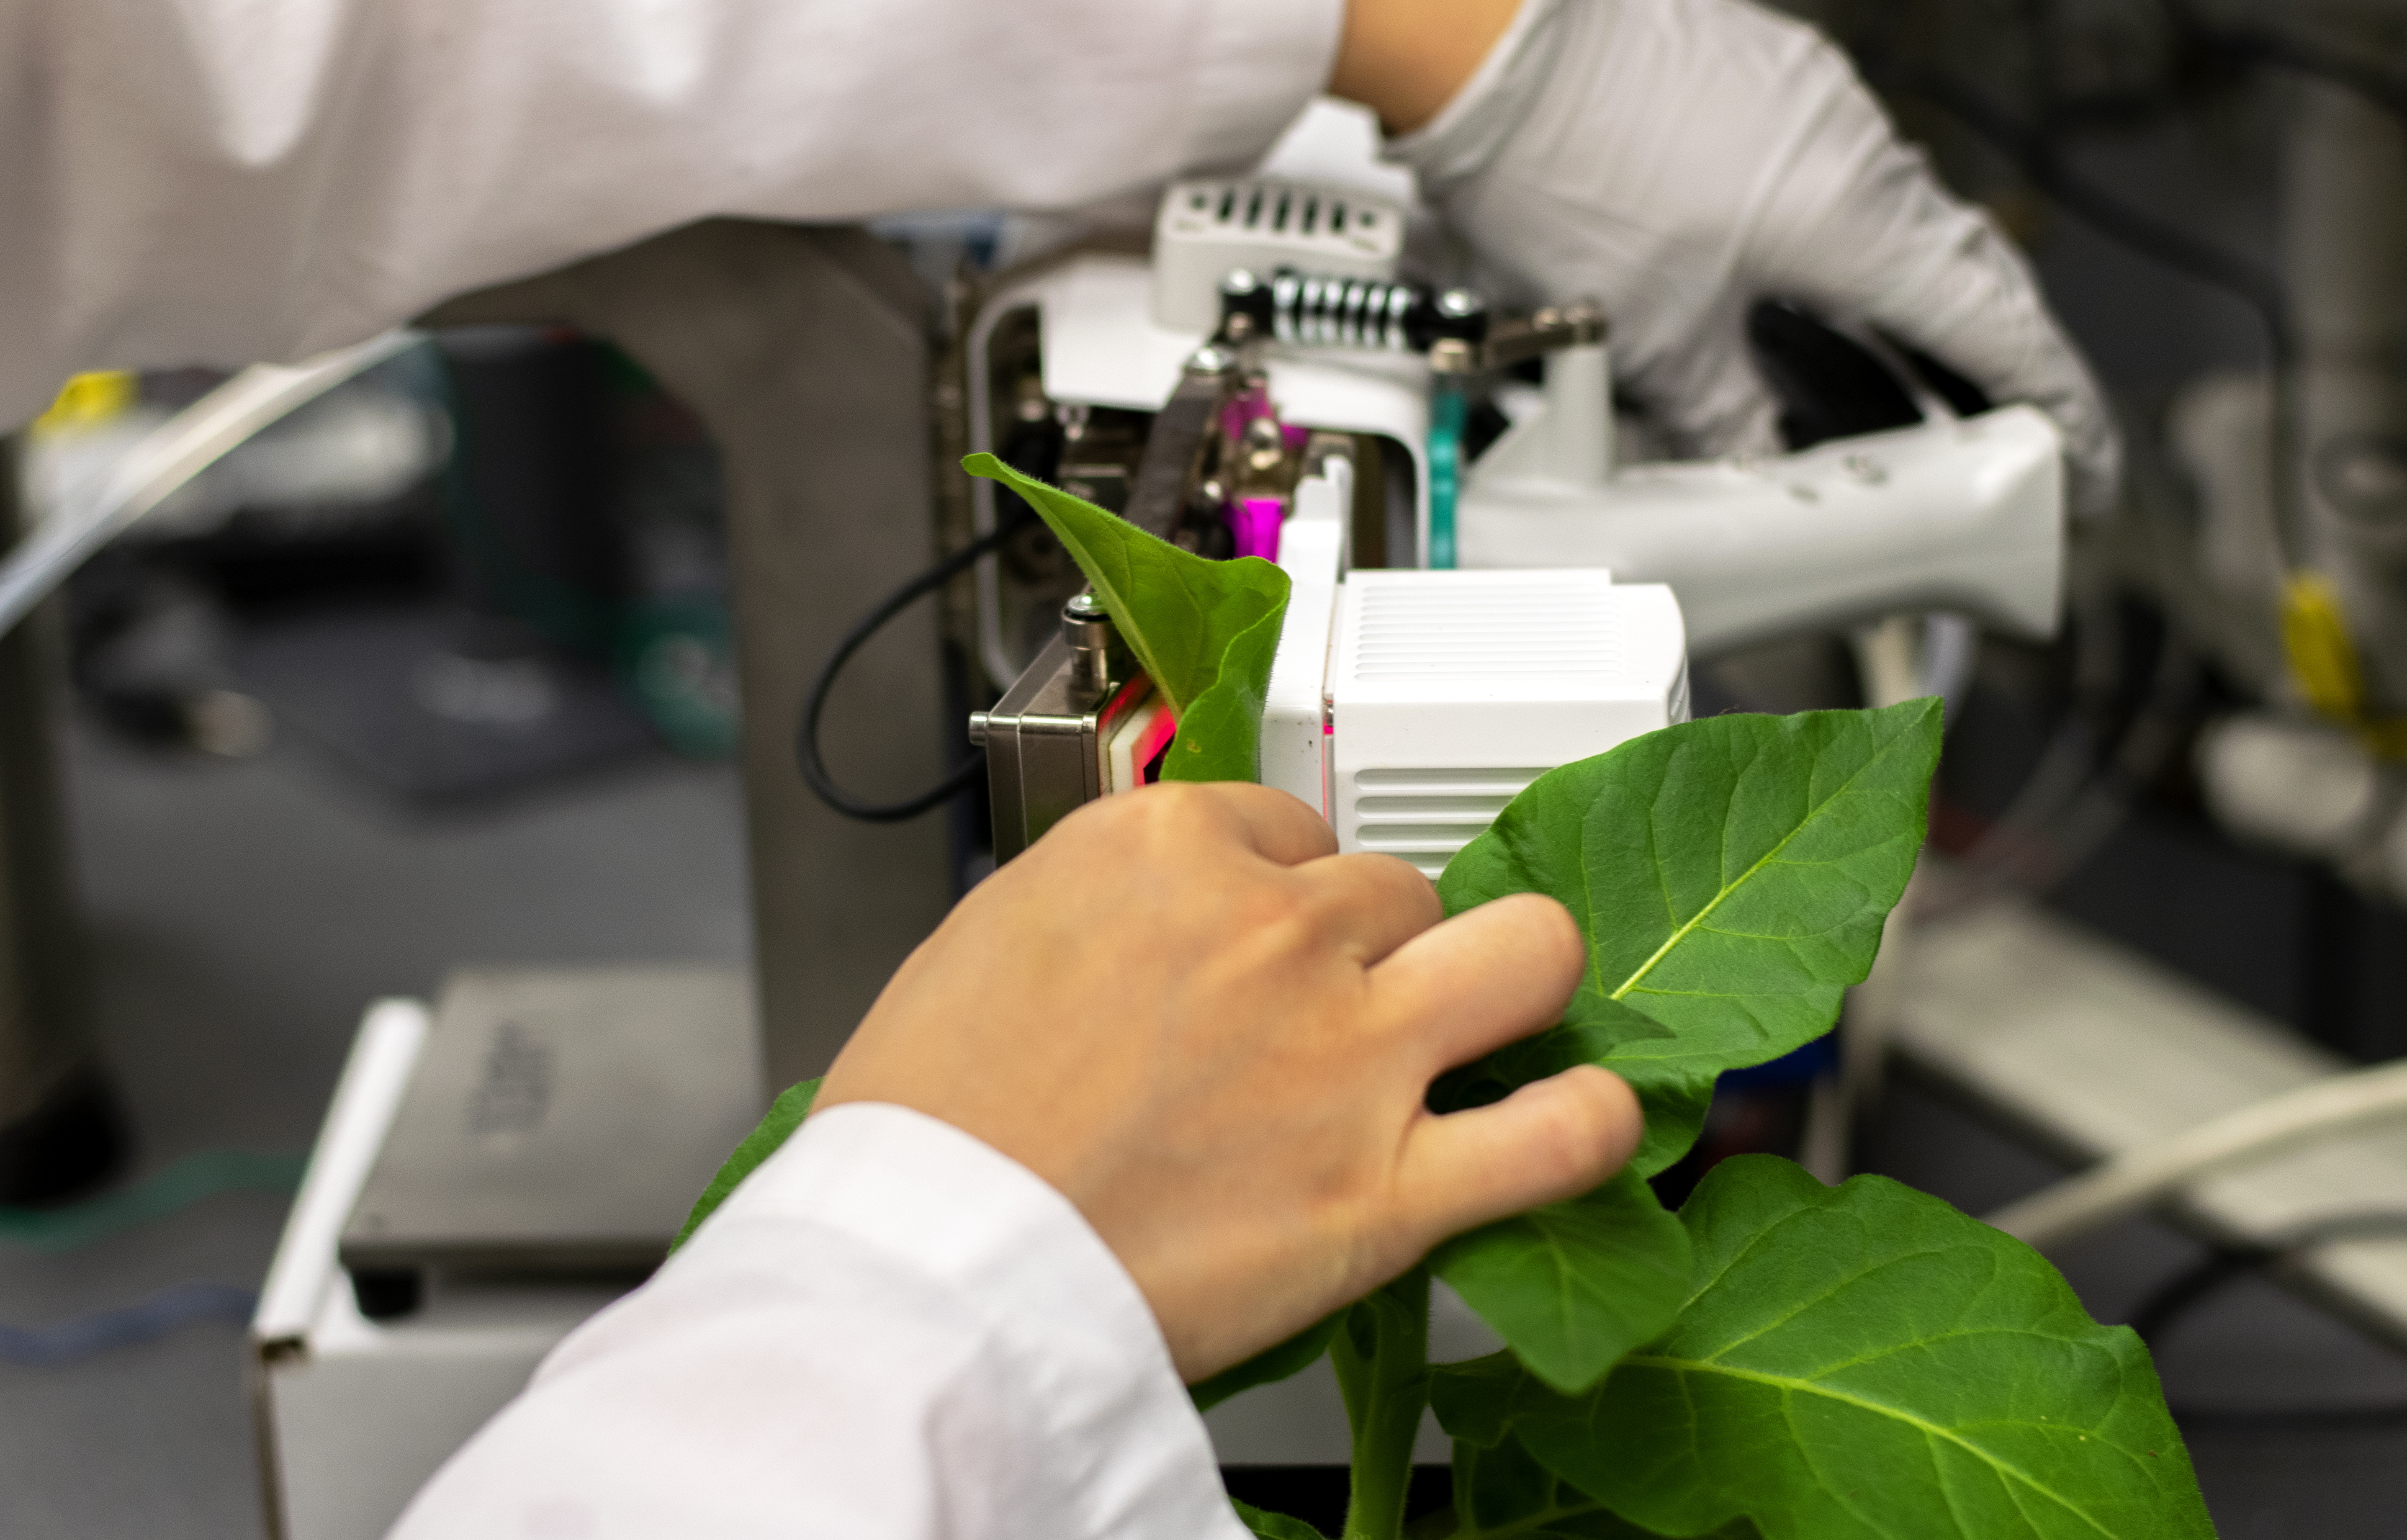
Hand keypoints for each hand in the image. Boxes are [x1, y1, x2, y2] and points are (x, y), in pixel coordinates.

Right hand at [815, 781, 1640, 1380]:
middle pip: (1400, 884)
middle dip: (1381, 933)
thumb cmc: (927, 1125)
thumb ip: (1104, 907)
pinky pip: (1562, 1134)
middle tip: (1349, 993)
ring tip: (1501, 1016)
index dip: (1279, 886)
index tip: (1262, 937)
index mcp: (1165, 851)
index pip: (1285, 825)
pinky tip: (1579, 1119)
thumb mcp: (990, 937)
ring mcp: (1348, 1054)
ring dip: (1519, 979)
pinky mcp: (1388, 1190)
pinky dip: (1590, 1123)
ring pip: (1526, 954)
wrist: (926, 1267)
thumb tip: (1152, 925)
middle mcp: (1275, 931)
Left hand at [1366, 0, 2118, 514]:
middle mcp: (1858, 156)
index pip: (1992, 333)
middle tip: (2014, 427)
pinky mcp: (1763, 89)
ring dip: (1916, 307)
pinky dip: (1851, 253)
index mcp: (1857, 224)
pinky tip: (1814, 296)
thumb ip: (1718, 416)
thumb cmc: (1564, 166)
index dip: (2051, 409)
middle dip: (1996, 362)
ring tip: (1915, 383)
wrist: (1491, 45)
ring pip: (1901, 226)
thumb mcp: (1648, 336)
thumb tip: (1752, 469)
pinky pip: (1842, 184)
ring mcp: (1813, 110)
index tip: (2084, 462)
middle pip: (1965, 274)